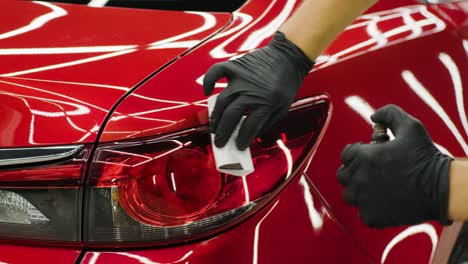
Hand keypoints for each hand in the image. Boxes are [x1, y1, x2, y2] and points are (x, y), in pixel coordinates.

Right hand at [203, 31, 313, 149]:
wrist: (289, 57)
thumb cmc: (286, 83)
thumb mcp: (283, 107)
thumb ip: (267, 122)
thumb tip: (251, 134)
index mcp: (266, 103)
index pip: (249, 128)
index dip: (242, 140)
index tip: (238, 146)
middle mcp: (251, 92)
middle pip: (231, 117)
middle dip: (223, 133)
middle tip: (219, 141)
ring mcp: (241, 78)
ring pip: (222, 101)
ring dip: (215, 116)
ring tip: (214, 126)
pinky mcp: (235, 66)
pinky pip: (216, 72)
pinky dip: (208, 80)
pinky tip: (207, 91)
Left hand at [337, 105, 452, 227]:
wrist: (441, 189)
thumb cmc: (425, 158)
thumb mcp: (410, 126)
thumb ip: (389, 114)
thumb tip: (374, 116)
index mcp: (363, 157)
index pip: (346, 154)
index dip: (358, 154)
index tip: (370, 157)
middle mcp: (359, 178)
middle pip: (343, 175)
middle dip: (355, 171)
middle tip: (372, 172)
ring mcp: (364, 199)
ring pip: (349, 195)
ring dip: (359, 191)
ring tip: (376, 188)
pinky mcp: (372, 216)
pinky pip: (362, 213)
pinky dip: (371, 208)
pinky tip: (384, 202)